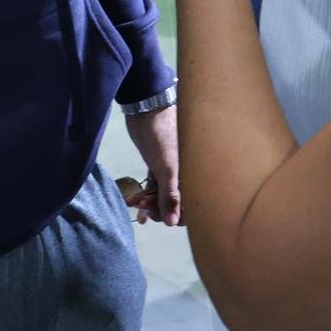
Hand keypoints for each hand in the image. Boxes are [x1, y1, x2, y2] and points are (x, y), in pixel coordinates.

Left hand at [123, 106, 181, 225]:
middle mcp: (187, 174)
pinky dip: (147, 195)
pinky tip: (135, 203)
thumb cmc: (160, 137)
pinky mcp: (159, 164)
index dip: (178, 215)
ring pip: (164, 195)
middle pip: (177, 203)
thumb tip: (172, 223)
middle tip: (145, 208)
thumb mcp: (166, 168)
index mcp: (195, 175)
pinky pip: (155, 186)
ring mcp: (172, 170)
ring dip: (150, 204)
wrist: (146, 107)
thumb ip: (170, 196)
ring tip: (136, 205)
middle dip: (161, 209)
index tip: (162, 216)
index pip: (193, 206)